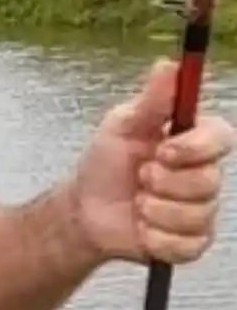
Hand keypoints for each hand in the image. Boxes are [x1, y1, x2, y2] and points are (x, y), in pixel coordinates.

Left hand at [71, 58, 234, 264]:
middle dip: (164, 181)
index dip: (197, 146)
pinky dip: (154, 236)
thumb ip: (151, 100)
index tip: (164, 149)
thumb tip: (169, 64)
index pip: (222, 138)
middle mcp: (206, 176)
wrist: (87, 209)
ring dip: (154, 209)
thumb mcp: (123, 125)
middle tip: (140, 175)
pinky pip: (185, 245)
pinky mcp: (192, 243)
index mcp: (193, 142)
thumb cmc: (106, 161)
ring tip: (136, 202)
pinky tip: (141, 228)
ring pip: (195, 214)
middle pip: (209, 181)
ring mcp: (202, 211)